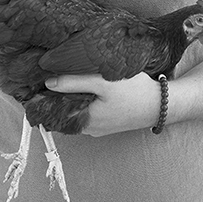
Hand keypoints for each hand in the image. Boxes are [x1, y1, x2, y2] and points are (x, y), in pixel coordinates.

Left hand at [45, 73, 161, 136]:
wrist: (161, 105)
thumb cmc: (133, 93)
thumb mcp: (102, 83)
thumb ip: (74, 82)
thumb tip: (48, 82)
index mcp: (84, 121)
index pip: (54, 111)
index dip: (46, 97)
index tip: (41, 80)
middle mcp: (89, 128)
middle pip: (64, 111)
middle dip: (59, 95)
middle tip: (54, 73)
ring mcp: (99, 126)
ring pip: (77, 110)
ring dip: (73, 96)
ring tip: (70, 76)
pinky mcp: (107, 121)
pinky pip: (88, 110)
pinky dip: (85, 99)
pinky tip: (88, 85)